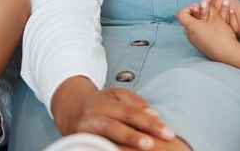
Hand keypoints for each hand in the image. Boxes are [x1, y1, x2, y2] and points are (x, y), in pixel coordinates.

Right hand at [52, 77, 174, 149]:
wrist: (71, 110)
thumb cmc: (101, 104)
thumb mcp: (117, 95)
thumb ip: (136, 104)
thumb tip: (155, 115)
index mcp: (108, 102)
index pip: (132, 113)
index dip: (150, 123)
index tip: (168, 132)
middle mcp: (96, 115)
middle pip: (118, 125)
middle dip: (135, 136)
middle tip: (153, 145)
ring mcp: (85, 130)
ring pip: (105, 137)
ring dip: (122, 144)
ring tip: (140, 150)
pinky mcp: (79, 142)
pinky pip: (95, 147)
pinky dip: (107, 149)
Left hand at [177, 2, 239, 62]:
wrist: (228, 54)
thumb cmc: (221, 36)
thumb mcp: (217, 18)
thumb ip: (210, 8)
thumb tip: (205, 0)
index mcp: (191, 28)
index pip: (181, 14)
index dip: (189, 7)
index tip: (200, 6)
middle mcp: (190, 36)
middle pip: (187, 20)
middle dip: (196, 12)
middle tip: (206, 9)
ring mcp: (195, 42)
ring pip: (194, 27)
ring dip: (202, 19)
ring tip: (212, 16)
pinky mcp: (201, 45)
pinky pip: (198, 33)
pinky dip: (204, 27)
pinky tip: (214, 25)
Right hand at [197, 0, 239, 38]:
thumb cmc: (235, 7)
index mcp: (211, 19)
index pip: (200, 17)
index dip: (197, 11)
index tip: (196, 5)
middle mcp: (217, 28)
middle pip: (207, 23)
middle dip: (205, 12)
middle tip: (207, 3)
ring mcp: (226, 31)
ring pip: (220, 25)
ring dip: (221, 13)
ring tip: (225, 2)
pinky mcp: (236, 33)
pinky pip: (232, 28)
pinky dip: (232, 18)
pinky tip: (232, 11)